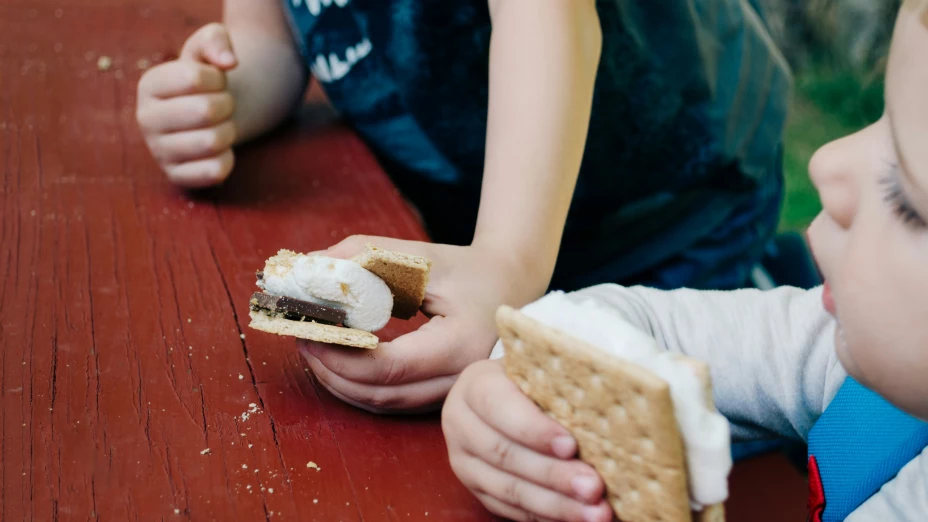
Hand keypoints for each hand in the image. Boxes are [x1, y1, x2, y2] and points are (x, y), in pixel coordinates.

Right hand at [136, 23, 237, 186]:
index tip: (216, 81)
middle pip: (205, 111)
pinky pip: (215, 171)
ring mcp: (159, 151)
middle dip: (227, 105)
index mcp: (149, 84)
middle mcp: (146, 119)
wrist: (210, 114)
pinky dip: (229, 158)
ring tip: (220, 125)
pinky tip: (219, 150)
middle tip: (223, 105)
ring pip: (212, 142)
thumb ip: (217, 40)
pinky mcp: (176, 176)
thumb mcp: (208, 48)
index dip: (218, 78)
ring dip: (229, 131)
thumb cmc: (207, 79)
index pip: (193, 78)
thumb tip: (228, 62)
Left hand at [297, 234, 549, 413]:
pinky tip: (338, 360)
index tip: (308, 330)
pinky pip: (392, 402)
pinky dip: (358, 385)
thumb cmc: (469, 269)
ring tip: (312, 347)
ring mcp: (451, 394)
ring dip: (340, 382)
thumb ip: (365, 256)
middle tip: (300, 337)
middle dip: (331, 371)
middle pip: (380, 395)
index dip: (340, 355)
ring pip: (383, 405)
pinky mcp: (440, 396)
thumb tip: (309, 267)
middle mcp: (458, 380)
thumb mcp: (421, 256)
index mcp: (460, 345)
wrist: (513, 286)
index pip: (388, 368)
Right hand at [443, 360, 612, 521]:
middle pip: (504, 454)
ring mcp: (464, 460)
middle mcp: (461, 423)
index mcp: (476, 385)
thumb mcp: (538, 370)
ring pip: (508, 489)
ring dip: (555, 505)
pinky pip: (509, 509)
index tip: (571, 446)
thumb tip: (602, 408)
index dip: (535, 429)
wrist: (503, 394)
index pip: (500, 407)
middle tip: (593, 487)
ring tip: (594, 512)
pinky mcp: (475, 488)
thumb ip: (558, 386)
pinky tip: (575, 517)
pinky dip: (545, 516)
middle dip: (553, 474)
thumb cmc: (533, 378)